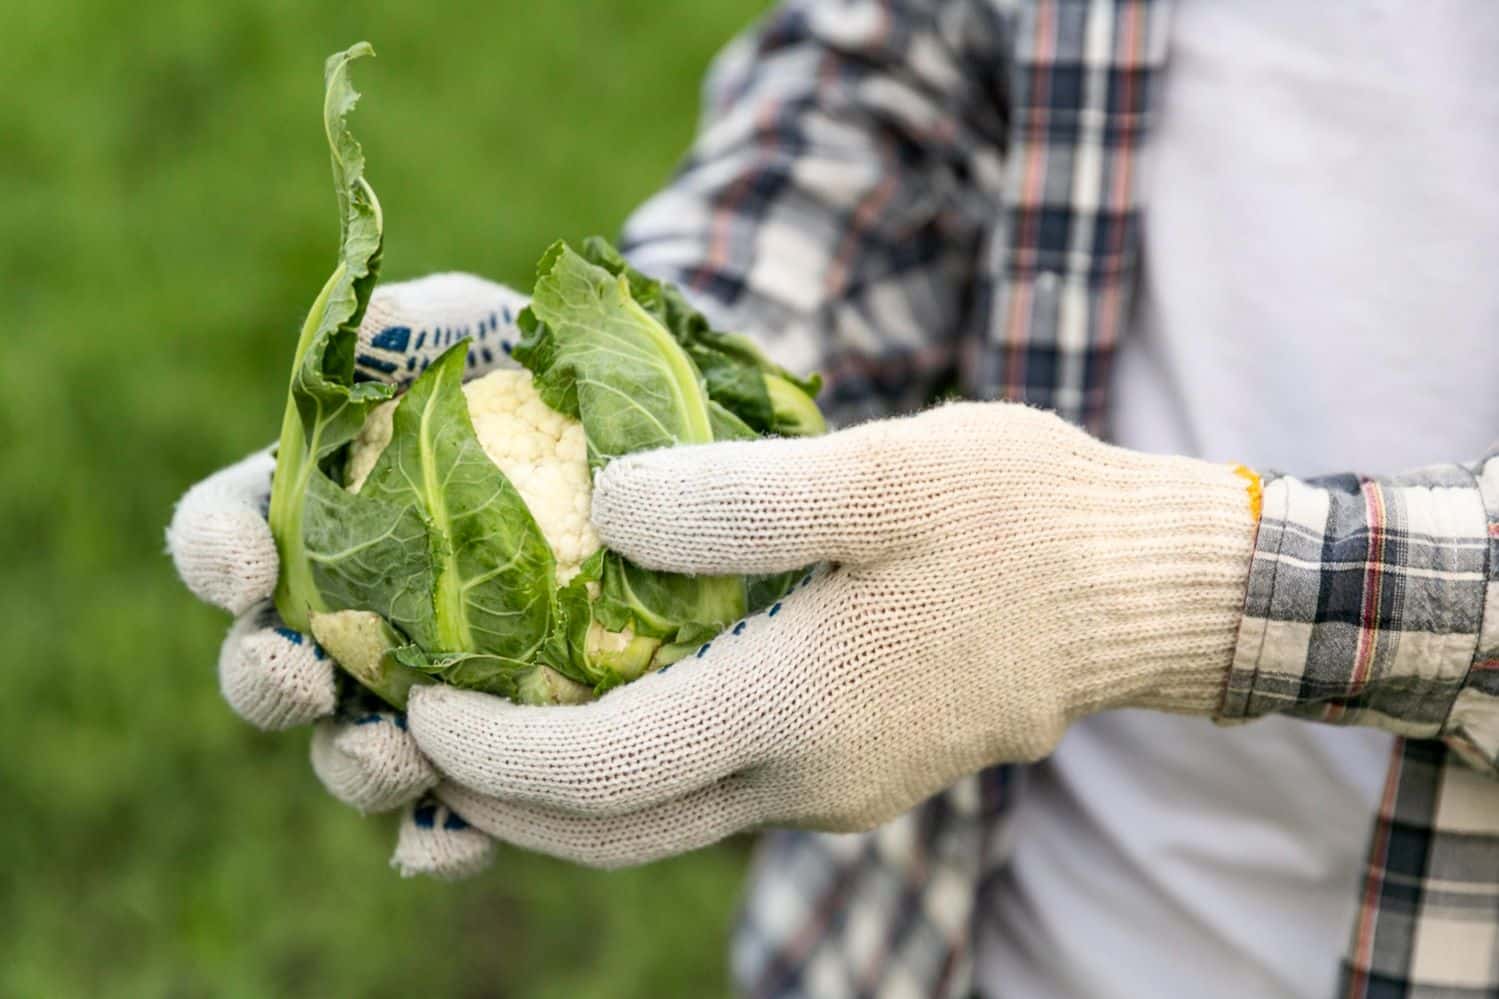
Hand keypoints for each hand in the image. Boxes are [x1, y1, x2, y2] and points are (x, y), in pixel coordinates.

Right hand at [168, 272, 528, 876]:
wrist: (635, 443)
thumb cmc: (532, 374)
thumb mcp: (472, 324)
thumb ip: (409, 326)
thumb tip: (364, 334)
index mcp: (305, 515)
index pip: (223, 536)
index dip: (214, 555)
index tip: (246, 563)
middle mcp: (340, 611)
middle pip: (265, 666)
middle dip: (266, 681)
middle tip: (302, 676)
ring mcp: (410, 683)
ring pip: (350, 747)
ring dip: (356, 764)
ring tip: (394, 755)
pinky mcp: (490, 740)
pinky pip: (452, 804)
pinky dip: (442, 835)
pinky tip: (458, 840)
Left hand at [335, 402, 1259, 866]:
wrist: (1140, 588)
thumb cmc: (1022, 514)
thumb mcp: (884, 472)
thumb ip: (738, 501)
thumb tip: (605, 512)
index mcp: (803, 710)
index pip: (602, 769)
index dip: (492, 751)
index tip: (418, 704)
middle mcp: (808, 780)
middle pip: (615, 831)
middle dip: (501, 803)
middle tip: (418, 740)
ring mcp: (836, 788)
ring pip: (666, 822)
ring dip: (565, 794)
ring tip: (488, 733)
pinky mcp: (857, 769)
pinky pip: (719, 789)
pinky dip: (641, 766)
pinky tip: (608, 702)